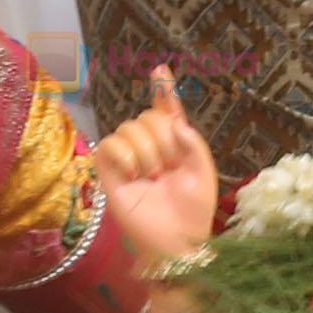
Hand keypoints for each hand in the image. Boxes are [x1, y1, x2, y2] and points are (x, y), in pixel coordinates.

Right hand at [90, 66, 220, 266]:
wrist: (178, 243)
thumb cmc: (193, 212)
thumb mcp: (203, 172)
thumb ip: (192, 141)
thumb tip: (173, 120)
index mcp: (174, 147)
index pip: (165, 112)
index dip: (162, 91)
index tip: (160, 70)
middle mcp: (149, 149)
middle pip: (148, 117)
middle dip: (163, 138)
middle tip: (169, 167)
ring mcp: (128, 161)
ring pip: (129, 128)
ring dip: (147, 151)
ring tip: (153, 177)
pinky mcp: (110, 174)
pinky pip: (109, 146)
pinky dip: (124, 155)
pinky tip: (135, 175)